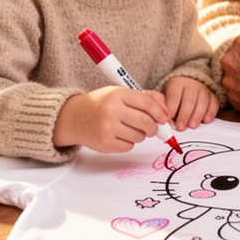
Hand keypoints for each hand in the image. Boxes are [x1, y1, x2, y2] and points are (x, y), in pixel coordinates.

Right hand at [54, 86, 171, 152]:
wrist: (72, 117)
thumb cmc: (101, 104)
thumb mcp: (119, 93)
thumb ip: (145, 98)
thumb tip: (166, 113)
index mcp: (117, 94)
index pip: (148, 104)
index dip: (160, 113)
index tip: (164, 119)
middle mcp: (112, 110)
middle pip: (146, 122)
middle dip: (154, 128)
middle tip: (152, 129)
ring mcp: (107, 128)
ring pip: (139, 136)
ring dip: (140, 135)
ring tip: (128, 128)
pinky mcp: (105, 144)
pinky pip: (129, 146)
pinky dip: (128, 142)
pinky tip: (118, 135)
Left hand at [164, 76, 218, 129]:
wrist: (190, 84)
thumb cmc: (176, 96)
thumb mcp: (167, 97)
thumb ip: (167, 109)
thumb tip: (168, 122)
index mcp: (177, 84)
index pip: (174, 96)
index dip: (172, 109)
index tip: (170, 122)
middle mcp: (191, 85)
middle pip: (189, 100)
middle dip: (184, 115)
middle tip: (180, 127)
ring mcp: (204, 89)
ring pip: (202, 102)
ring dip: (197, 116)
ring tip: (192, 126)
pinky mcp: (213, 96)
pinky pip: (214, 104)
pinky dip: (210, 113)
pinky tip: (206, 121)